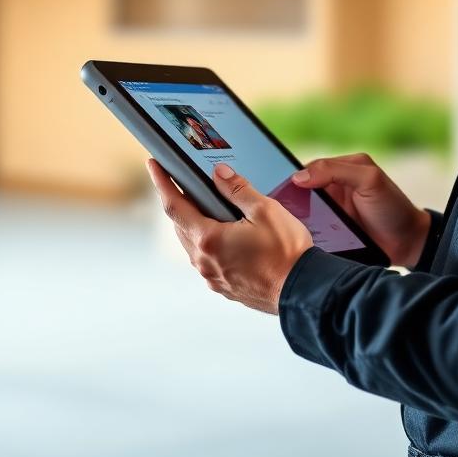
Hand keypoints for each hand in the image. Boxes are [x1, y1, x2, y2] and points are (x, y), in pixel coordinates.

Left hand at [147, 159, 313, 314]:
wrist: (303, 290)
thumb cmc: (286, 252)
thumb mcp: (265, 210)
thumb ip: (238, 189)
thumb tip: (219, 173)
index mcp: (209, 239)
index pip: (174, 206)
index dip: (162, 183)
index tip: (154, 166)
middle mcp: (205, 261)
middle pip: (181, 226)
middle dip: (179, 202)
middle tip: (182, 183)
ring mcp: (213, 277)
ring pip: (193, 245)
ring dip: (194, 224)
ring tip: (206, 207)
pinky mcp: (225, 287)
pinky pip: (208, 260)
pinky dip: (209, 243)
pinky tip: (225, 236)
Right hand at [291, 154, 431, 268]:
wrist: (409, 244)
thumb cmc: (392, 207)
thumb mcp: (369, 180)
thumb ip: (336, 171)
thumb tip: (299, 176)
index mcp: (343, 168)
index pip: (309, 169)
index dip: (293, 178)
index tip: (277, 188)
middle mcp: (335, 188)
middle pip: (302, 191)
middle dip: (289, 200)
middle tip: (275, 210)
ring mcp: (332, 211)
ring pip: (304, 212)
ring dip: (295, 219)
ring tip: (281, 227)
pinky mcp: (331, 231)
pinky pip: (311, 230)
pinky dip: (304, 233)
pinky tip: (294, 239)